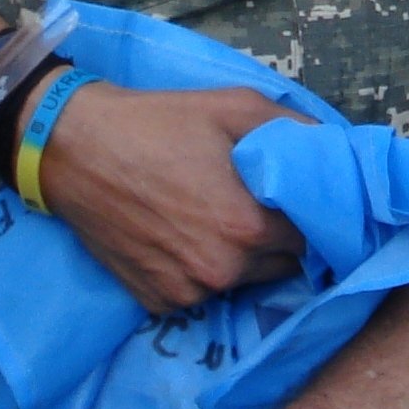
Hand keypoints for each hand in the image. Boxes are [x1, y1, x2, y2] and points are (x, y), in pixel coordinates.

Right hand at [37, 82, 306, 313]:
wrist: (74, 146)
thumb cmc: (157, 122)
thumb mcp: (234, 106)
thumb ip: (296, 128)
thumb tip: (335, 147)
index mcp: (248, 227)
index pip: (314, 239)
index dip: (311, 217)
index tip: (300, 200)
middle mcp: (222, 271)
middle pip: (282, 266)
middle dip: (279, 238)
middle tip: (257, 203)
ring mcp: (187, 293)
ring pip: (242, 282)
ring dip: (242, 258)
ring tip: (214, 215)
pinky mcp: (157, 302)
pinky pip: (201, 293)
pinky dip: (201, 270)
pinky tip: (182, 234)